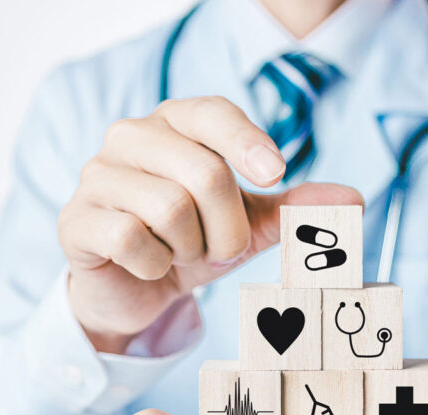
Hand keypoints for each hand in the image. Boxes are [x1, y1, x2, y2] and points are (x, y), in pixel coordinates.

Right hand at [58, 96, 362, 352]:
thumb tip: (352, 199)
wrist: (134, 288)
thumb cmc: (189, 242)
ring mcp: (97, 176)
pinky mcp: (76, 219)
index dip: (247, 141)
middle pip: (203, 172)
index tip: (274, 174)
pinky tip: (149, 266)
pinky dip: (155, 266)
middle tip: (221, 248)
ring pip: (168, 208)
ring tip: (181, 255)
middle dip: (227, 226)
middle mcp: (130, 138)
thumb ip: (290, 209)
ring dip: (191, 249)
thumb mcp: (244, 225)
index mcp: (174, 125)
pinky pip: (130, 239)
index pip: (212, 112)